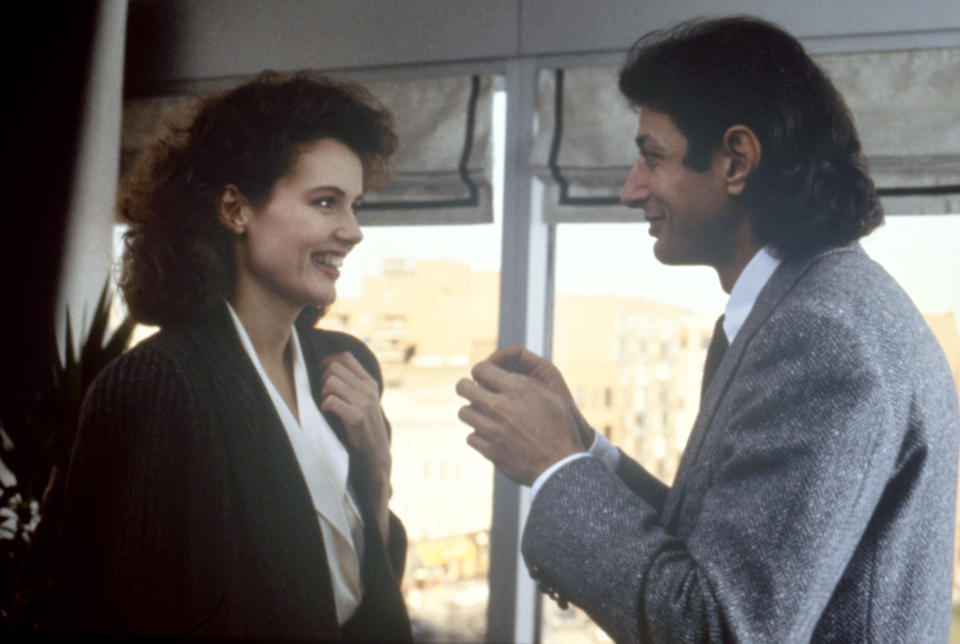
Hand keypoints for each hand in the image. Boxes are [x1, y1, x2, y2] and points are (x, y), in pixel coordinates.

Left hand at [318, 351, 390, 540]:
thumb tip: (327, 365)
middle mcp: (368, 389)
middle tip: (324, 395)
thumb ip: (352, 382)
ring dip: (322, 393)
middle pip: (333, 368)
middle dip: (322, 379)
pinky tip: (328, 414)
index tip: (323, 376)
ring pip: (330, 382)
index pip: (345, 357)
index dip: (328, 363)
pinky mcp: (357, 417)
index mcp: (369, 382)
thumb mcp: (363, 399)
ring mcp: (363, 403)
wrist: (376, 454)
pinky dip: (324, 406)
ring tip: (326, 405)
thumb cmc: (363, 426)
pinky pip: (330, 401)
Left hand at [456, 349, 585, 485]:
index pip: (481, 369)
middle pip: (463, 388)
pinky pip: (471, 437)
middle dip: (467, 387)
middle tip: (475, 392)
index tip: (482, 377)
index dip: (480, 371)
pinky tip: (490, 436)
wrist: (560, 466)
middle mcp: (500, 407)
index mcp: (516, 390)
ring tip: (484, 416)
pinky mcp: (489, 450)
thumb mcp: (551, 397)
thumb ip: (527, 383)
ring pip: (464, 412)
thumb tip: (507, 376)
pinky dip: (479, 436)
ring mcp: (492, 429)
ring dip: (472, 412)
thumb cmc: (561, 429)